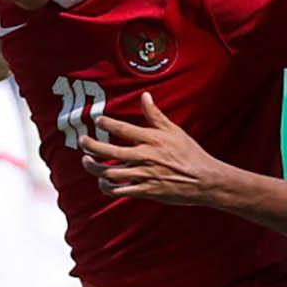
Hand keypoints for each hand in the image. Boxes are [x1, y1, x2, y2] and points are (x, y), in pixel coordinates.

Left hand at [83, 93, 222, 202]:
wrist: (204, 180)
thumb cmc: (189, 153)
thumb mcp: (174, 130)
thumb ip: (155, 114)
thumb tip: (144, 96)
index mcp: (152, 139)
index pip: (123, 129)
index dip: (106, 124)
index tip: (97, 120)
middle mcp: (145, 157)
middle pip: (110, 151)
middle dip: (91, 146)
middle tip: (82, 141)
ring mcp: (144, 175)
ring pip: (110, 173)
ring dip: (94, 168)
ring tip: (86, 161)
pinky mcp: (145, 191)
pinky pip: (119, 191)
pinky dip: (107, 187)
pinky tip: (102, 182)